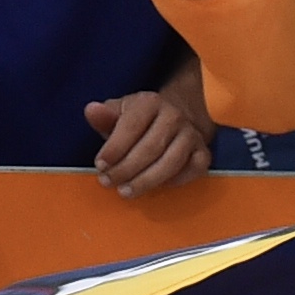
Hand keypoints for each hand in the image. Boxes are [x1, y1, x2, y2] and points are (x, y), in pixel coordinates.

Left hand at [85, 79, 211, 195]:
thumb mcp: (118, 114)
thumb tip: (91, 110)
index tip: (100, 165)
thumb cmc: (138, 121)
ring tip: (126, 191)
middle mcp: (174, 116)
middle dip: (126, 169)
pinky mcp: (203, 152)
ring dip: (146, 181)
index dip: (114, 148)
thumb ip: (104, 116)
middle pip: (150, 147)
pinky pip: (194, 169)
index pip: (131, 126)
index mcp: (150, 102)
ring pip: (171, 162)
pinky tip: (158, 187)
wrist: (173, 120)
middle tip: (108, 182)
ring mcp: (192, 134)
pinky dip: (177, 181)